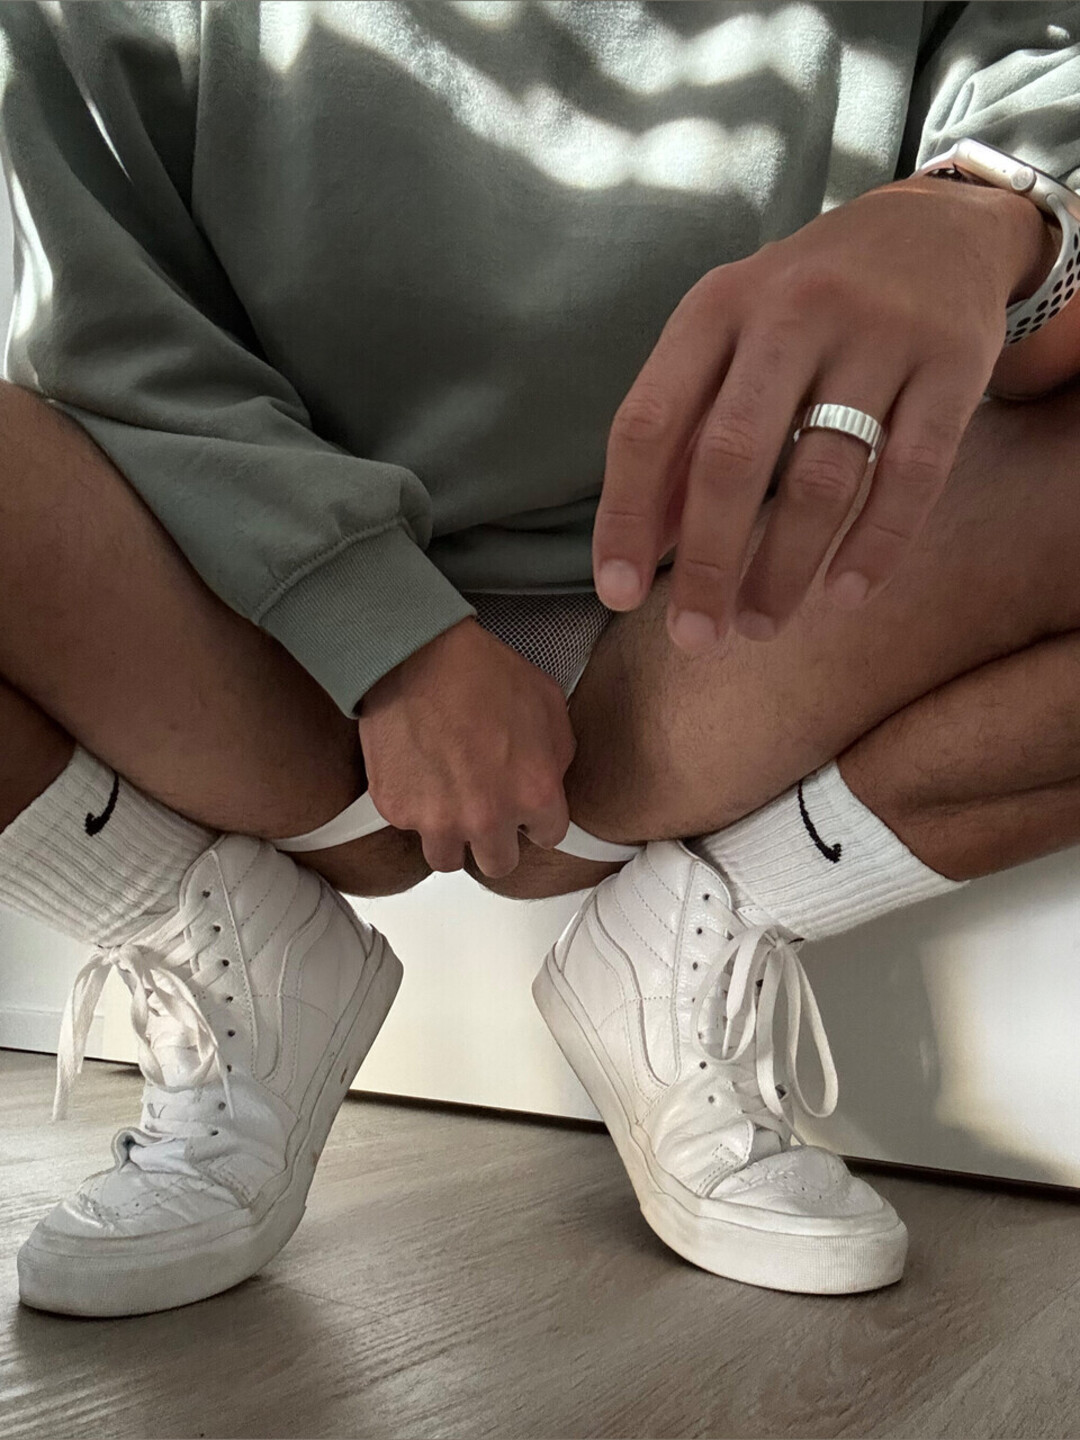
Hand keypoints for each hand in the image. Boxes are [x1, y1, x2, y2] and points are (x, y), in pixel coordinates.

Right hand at [357, 617, 575, 876]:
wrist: (417, 654)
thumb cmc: (484, 672)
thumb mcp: (549, 705)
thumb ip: (557, 757)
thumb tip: (549, 781)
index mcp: (534, 795)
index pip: (548, 837)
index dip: (536, 818)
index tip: (524, 805)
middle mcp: (487, 819)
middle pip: (498, 864)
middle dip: (497, 840)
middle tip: (487, 810)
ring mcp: (437, 820)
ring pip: (448, 858)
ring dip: (452, 836)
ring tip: (449, 801)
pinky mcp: (396, 810)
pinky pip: (410, 826)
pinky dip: (415, 806)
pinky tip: (420, 771)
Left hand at [592, 176, 1054, 651]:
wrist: (936, 227)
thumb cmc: (805, 306)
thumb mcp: (728, 340)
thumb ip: (684, 432)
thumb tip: (643, 545)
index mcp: (717, 307)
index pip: (649, 422)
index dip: (626, 515)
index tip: (620, 595)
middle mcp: (792, 312)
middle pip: (732, 458)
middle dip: (708, 563)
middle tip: (695, 638)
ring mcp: (879, 335)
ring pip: (821, 477)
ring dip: (784, 569)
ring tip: (759, 625)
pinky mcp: (953, 364)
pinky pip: (912, 475)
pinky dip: (875, 546)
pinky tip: (844, 595)